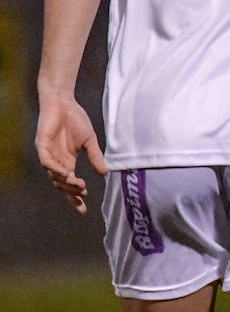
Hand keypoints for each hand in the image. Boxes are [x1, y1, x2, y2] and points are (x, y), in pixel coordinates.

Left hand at [35, 92, 107, 212]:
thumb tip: (105, 173)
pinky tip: (65, 173)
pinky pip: (46, 162)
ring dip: (64, 182)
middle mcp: (56, 161)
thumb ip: (95, 157)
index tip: (84, 209)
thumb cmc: (75, 120)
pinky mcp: (42, 145)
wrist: (64, 102)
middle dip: (71, 192)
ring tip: (77, 183)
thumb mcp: (90, 141)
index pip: (69, 185)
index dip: (75, 198)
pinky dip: (54, 169)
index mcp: (67, 162)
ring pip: (53, 176)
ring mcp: (48, 154)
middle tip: (83, 192)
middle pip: (61, 184)